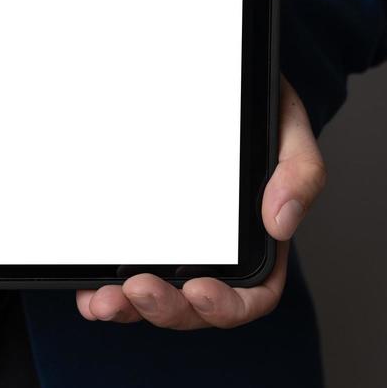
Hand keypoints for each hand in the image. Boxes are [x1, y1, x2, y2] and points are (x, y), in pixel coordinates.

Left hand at [76, 80, 326, 328]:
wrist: (215, 79)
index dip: (226, 306)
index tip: (199, 290)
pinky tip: (87, 291)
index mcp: (257, 245)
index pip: (251, 297)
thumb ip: (300, 174)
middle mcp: (216, 257)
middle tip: (137, 288)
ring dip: (128, 308)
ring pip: (154, 299)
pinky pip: (120, 278)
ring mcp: (174, 252)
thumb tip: (280, 224)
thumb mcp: (288, 131)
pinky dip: (101, 291)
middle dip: (165, 308)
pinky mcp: (139, 237)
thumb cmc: (257, 114)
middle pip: (194, 308)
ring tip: (103, 300)